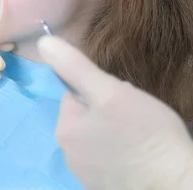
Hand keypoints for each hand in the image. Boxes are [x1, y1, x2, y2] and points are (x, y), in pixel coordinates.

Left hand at [37, 36, 192, 189]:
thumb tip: (43, 43)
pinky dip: (122, 153)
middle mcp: (68, 153)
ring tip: (140, 135)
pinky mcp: (105, 185)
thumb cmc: (144, 135)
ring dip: (116, 131)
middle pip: (86, 116)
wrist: (175, 186)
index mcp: (64, 129)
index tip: (122, 98)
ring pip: (99, 136)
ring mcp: (86, 173)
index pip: (75, 94)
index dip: (100, 89)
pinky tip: (140, 154)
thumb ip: (76, 67)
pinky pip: (110, 158)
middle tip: (134, 117)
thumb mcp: (110, 92)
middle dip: (108, 110)